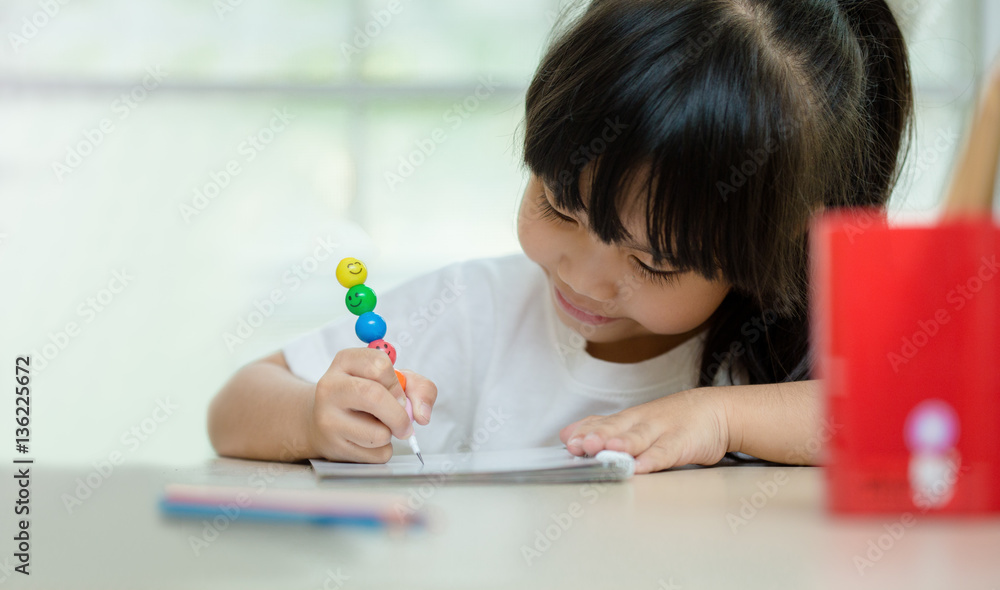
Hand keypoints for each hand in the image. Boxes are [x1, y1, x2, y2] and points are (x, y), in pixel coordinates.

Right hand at [306, 348, 436, 462]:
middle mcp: (330, 386)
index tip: (399, 396)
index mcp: (345, 361)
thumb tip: (422, 415)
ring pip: (378, 433)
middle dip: (399, 415)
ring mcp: (327, 418)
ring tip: (377, 427)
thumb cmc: (363, 397)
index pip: (379, 365)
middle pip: (374, 396)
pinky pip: (375, 455)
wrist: (321, 421)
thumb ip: (417, 387)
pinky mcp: (333, 446)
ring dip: (390, 434)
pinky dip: (381, 451)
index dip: (397, 385)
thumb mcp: (390, 380)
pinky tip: (367, 440)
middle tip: (405, 423)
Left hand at [559, 388, 730, 473]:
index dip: (584, 431)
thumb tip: (567, 434)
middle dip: (597, 436)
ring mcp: (663, 430)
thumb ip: (604, 428)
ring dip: (622, 444)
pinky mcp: (684, 442)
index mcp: (629, 418)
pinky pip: (667, 452)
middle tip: (580, 445)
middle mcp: (642, 422)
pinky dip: (654, 459)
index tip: (567, 440)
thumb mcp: (636, 421)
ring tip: (607, 452)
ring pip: (639, 437)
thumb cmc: (673, 420)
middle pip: (617, 428)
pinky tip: (642, 466)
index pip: (602, 422)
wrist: (717, 410)